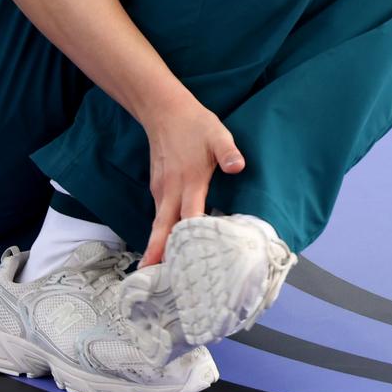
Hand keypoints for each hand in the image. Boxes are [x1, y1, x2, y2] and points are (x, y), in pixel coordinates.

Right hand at [138, 97, 244, 268]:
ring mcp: (160, 189)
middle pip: (163, 229)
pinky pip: (160, 214)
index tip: (190, 264)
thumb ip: (228, 152)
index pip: (189, 217)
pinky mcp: (157, 187)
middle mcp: (171, 190)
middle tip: (153, 281)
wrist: (163, 110)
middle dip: (158, 255)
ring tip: (159, 274)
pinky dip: (161, 231)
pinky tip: (166, 244)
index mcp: (189, 181)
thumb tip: (238, 167)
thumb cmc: (194, 124)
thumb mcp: (217, 134)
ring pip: (159, 223)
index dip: (190, 241)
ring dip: (158, 246)